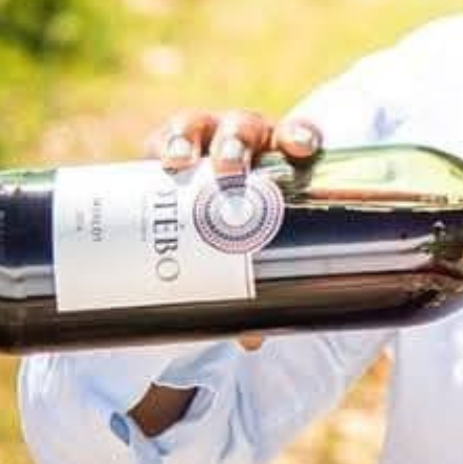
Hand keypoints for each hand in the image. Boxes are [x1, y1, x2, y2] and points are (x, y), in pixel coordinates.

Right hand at [144, 107, 324, 351]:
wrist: (199, 213)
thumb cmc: (241, 230)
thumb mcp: (251, 250)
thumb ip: (255, 284)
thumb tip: (251, 338)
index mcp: (278, 155)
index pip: (295, 135)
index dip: (300, 135)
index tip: (303, 147)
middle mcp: (243, 140)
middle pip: (244, 128)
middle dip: (236, 144)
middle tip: (229, 169)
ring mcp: (204, 138)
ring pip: (199, 125)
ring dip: (191, 138)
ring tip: (182, 162)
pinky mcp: (167, 146)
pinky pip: (162, 138)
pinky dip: (163, 143)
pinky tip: (159, 158)